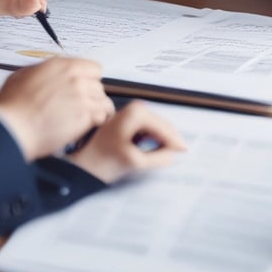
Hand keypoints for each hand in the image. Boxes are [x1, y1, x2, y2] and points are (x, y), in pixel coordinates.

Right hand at [0, 58, 114, 160]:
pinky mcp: (84, 116)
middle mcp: (74, 78)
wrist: (13, 127)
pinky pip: (102, 115)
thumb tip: (46, 73)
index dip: (89, 79)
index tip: (85, 86)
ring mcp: (81, 97)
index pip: (93, 68)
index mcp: (61, 66)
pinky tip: (88, 125)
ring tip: (87, 117)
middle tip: (82, 105)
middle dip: (92, 95)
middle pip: (99, 85)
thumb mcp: (22, 75)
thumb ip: (41, 71)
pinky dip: (97, 121)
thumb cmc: (12, 105)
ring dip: (96, 109)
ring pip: (103, 100)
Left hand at [68, 101, 186, 183]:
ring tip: (171, 154)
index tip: (186, 152)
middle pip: (163, 125)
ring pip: (158, 128)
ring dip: (165, 140)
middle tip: (184, 153)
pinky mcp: (130, 121)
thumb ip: (160, 157)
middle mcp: (135, 108)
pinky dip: (156, 140)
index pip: (165, 128)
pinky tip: (158, 151)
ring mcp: (132, 113)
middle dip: (172, 139)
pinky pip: (150, 130)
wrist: (85, 163)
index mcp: (137, 113)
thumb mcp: (136, 162)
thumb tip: (176, 153)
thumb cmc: (103, 161)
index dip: (176, 142)